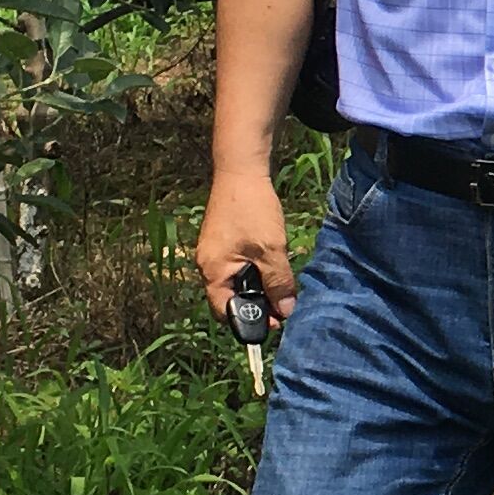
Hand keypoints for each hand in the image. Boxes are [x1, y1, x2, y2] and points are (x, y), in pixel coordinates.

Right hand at [198, 166, 294, 324]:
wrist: (240, 172)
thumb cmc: (252, 209)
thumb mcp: (271, 249)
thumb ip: (278, 282)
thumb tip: (286, 311)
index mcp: (213, 271)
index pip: (226, 312)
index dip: (251, 321)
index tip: (276, 322)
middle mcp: (207, 266)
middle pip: (231, 300)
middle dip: (257, 305)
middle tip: (283, 304)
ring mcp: (213, 254)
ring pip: (236, 283)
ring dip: (258, 288)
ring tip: (280, 285)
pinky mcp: (222, 244)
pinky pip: (237, 268)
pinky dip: (254, 272)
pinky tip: (271, 265)